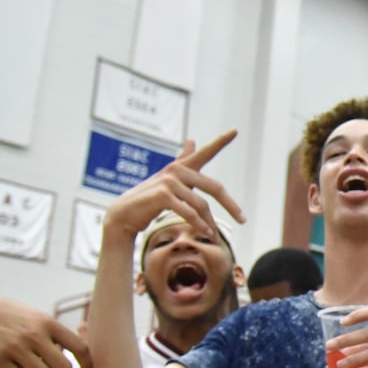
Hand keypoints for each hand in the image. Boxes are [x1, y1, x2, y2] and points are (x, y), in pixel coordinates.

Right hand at [0, 294, 91, 367]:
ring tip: (31, 365)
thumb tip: (86, 350)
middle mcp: (34, 334)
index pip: (80, 347)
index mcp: (49, 322)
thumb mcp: (40, 318)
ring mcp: (15, 347)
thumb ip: (61, 335)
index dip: (87, 363)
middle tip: (49, 363)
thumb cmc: (18, 320)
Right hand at [101, 131, 244, 245]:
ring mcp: (170, 181)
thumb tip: (193, 140)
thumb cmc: (150, 199)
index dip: (221, 141)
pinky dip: (199, 225)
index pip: (205, 152)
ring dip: (209, 224)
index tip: (235, 130)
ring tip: (213, 237)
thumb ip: (183, 161)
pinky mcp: (163, 195)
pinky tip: (205, 234)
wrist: (124, 215)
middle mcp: (177, 170)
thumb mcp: (169, 180)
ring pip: (201, 205)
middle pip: (215, 187)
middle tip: (243, 220)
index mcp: (182, 167)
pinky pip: (189, 212)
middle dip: (231, 206)